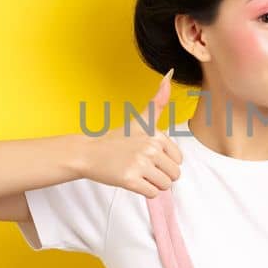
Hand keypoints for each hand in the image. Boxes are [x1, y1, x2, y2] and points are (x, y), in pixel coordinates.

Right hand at [78, 69, 183, 197]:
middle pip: (174, 175)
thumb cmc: (116, 138)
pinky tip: (132, 180)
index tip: (149, 157)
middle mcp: (150, 148)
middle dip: (161, 175)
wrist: (88, 152)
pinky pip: (152, 194)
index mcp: (156, 135)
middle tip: (142, 167)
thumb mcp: (140, 119)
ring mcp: (140, 164)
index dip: (166, 162)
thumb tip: (170, 73)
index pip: (179, 160)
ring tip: (137, 173)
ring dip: (153, 184)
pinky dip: (144, 191)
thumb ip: (158, 101)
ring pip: (164, 186)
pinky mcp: (130, 180)